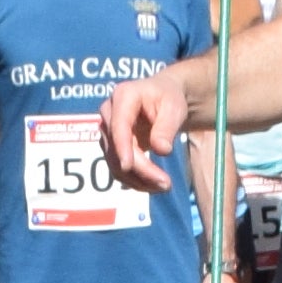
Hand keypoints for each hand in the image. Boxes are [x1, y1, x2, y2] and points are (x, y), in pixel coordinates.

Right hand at [101, 67, 204, 194]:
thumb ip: (167, 127)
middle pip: (116, 147)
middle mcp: (109, 112)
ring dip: (138, 179)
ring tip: (164, 186)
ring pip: (115, 162)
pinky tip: (153, 185)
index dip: (121, 147)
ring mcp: (107, 131)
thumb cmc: (168, 98)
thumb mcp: (175, 108)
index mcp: (123, 96)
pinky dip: (135, 180)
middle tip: (166, 184)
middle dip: (139, 169)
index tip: (127, 167)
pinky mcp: (110, 146)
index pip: (118, 125)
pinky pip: (117, 168)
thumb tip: (161, 150)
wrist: (161, 97)